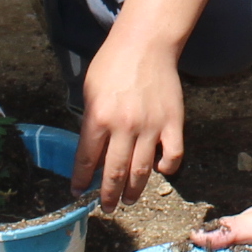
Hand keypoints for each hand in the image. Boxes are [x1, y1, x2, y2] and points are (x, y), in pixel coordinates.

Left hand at [77, 31, 185, 205]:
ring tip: (128, 200)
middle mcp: (123, 127)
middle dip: (108, 195)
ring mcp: (150, 127)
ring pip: (141, 171)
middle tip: (107, 207)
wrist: (146, 44)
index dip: (81, 181)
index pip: (86, 161)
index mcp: (98, 118)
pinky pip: (172, 155)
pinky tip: (159, 169)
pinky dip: (167, 168)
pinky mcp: (172, 122)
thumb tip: (92, 150)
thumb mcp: (90, 91)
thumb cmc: (113, 64)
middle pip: (114, 173)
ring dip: (133, 191)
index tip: (79, 192)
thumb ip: (90, 121)